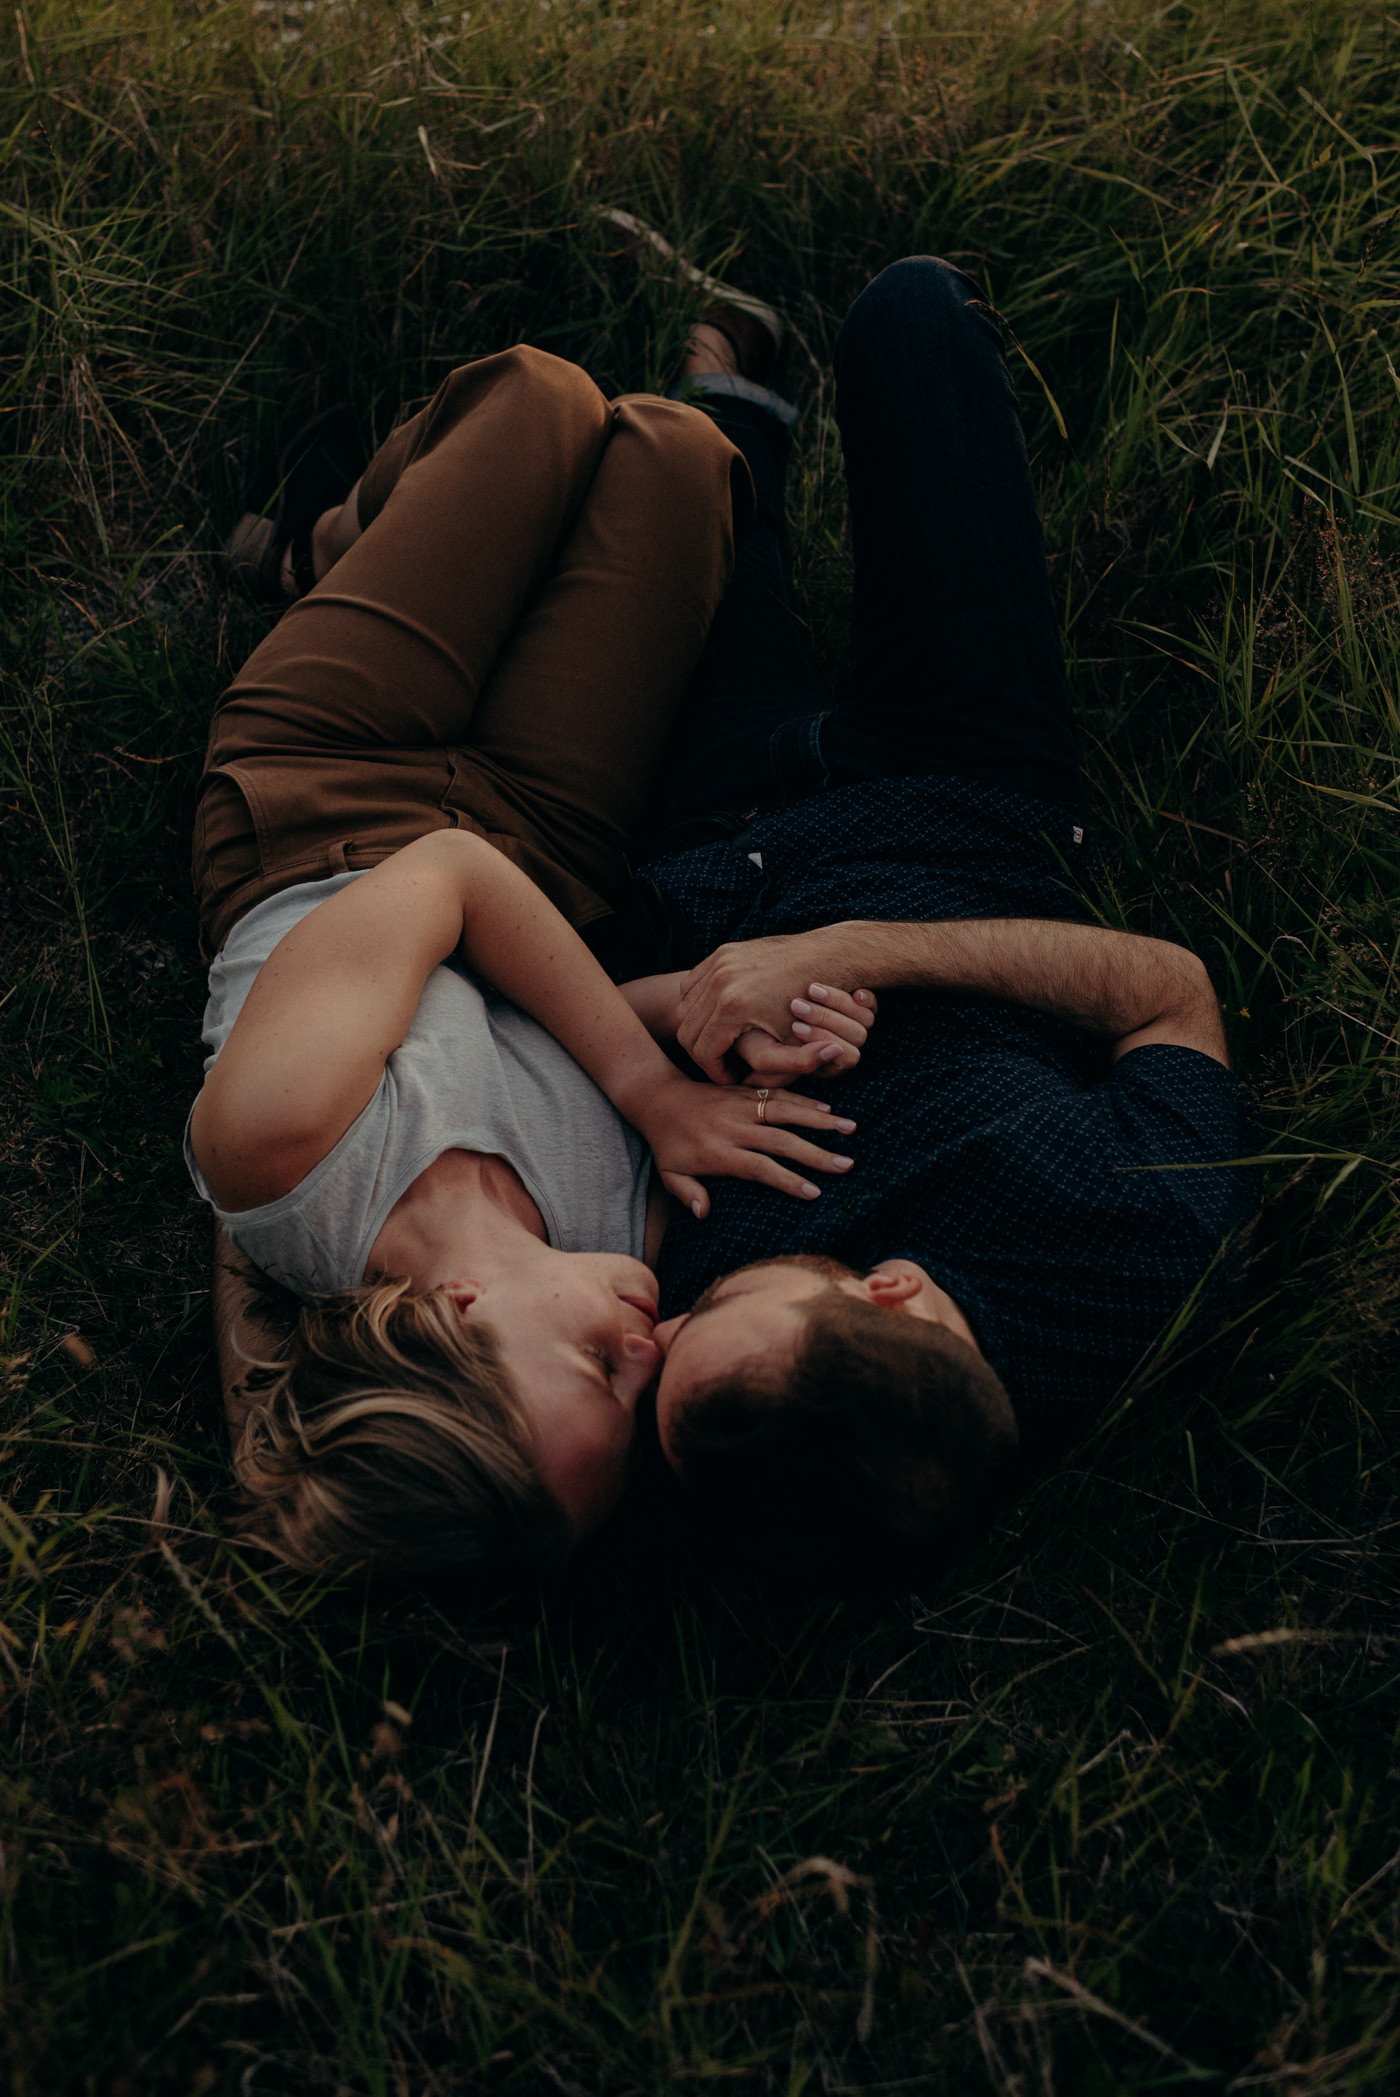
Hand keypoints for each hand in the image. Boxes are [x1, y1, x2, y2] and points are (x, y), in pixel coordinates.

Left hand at [635, 1069, 857, 1216]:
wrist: (658, 1097)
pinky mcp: (746, 1092)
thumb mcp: (668, 1173)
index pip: (759, 1167)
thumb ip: (687, 1193)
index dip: (787, 1179)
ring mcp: (742, 1106)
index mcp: (718, 1152)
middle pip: (780, 1141)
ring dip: (819, 1122)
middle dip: (816, 1154)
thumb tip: (704, 1214)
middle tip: (846, 1166)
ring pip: (786, 1112)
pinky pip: (779, 1095)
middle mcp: (734, 1127)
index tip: (815, 1192)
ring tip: (851, 1130)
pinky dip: (804, 1101)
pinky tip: (829, 1111)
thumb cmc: (667, 1143)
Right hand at [677, 932, 877, 1081]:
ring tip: (722, 1043)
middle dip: (703, 1053)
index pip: (703, 1051)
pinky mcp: (722, 953)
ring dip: (699, 1029)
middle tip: (722, 1064)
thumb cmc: (813, 1005)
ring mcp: (719, 963)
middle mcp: (719, 981)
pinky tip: (719, 1018)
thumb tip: (753, 1091)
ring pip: (686, 1007)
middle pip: (688, 1030)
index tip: (729, 1078)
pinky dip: (699, 1003)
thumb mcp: (796, 1042)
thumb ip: (773, 1070)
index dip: (714, 1071)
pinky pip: (694, 984)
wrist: (825, 957)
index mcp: (732, 1006)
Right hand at [731, 984, 878, 1084]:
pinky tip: (843, 988)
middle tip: (796, 1005)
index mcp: (825, 1066)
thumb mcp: (766, 1056)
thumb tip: (837, 1050)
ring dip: (838, 1002)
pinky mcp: (851, 1004)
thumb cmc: (750, 1039)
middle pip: (858, 1036)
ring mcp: (848, 1025)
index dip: (823, 1040)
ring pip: (865, 1018)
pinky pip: (870, 1004)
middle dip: (826, 1019)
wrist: (743, 1012)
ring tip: (811, 989)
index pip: (846, 1057)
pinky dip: (862, 996)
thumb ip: (799, 1062)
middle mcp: (840, 1047)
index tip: (794, 1027)